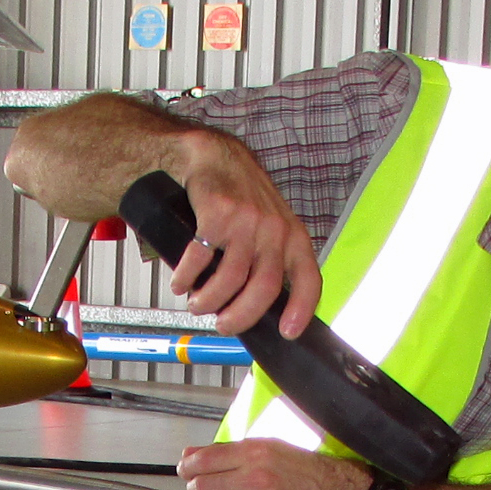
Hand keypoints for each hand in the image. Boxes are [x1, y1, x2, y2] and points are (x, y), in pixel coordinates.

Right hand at [167, 131, 321, 337]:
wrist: (218, 158)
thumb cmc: (244, 198)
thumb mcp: (272, 225)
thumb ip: (273, 259)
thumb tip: (260, 305)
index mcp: (293, 237)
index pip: (308, 280)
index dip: (300, 310)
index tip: (287, 332)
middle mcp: (274, 231)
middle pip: (263, 289)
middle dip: (240, 316)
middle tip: (223, 325)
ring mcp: (246, 223)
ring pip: (229, 280)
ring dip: (209, 301)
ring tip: (198, 305)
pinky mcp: (217, 216)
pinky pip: (200, 259)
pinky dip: (187, 278)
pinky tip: (182, 283)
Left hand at [178, 440, 367, 489]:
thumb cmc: (295, 467)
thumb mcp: (262, 447)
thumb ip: (224, 451)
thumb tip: (188, 455)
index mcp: (253, 453)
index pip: (203, 461)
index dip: (187, 467)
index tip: (185, 471)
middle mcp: (256, 478)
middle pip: (203, 488)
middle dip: (199, 489)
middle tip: (206, 488)